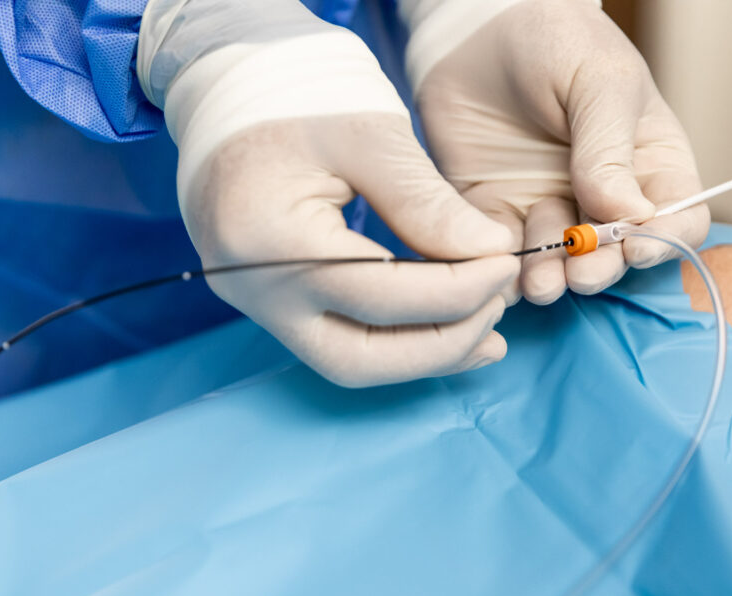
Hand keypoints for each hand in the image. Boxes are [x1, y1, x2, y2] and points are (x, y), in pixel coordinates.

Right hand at [137, 0, 519, 386]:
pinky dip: (393, 340)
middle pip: (358, 358)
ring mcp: (254, 303)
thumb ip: (426, 202)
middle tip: (497, 310)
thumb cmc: (293, 98)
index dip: (456, 291)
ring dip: (420, 356)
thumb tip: (491, 252)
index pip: (380, 295)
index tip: (505, 263)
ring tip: (483, 333)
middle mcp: (252, 289)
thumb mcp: (367, 136)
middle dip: (440, 345)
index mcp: (271, 239)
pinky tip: (442, 326)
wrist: (226, 96)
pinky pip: (334, 340)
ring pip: (346, 362)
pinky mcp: (266, 302)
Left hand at [405, 0, 709, 303]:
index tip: (639, 247)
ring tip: (543, 281)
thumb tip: (627, 214)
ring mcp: (549, 207)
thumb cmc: (555, 41)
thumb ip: (611, 148)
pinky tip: (500, 270)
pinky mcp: (497, 213)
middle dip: (602, 268)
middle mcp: (603, 195)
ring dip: (555, 279)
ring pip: (560, 263)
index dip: (666, 240)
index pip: (678, 217)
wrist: (476, 28)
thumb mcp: (599, 82)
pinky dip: (504, 271)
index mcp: (648, 162)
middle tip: (582, 271)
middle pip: (616, 253)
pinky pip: (504, 254)